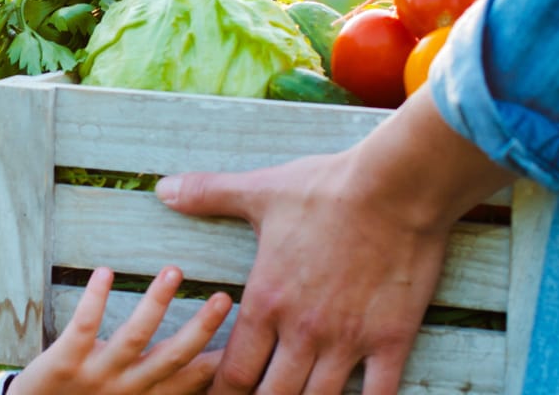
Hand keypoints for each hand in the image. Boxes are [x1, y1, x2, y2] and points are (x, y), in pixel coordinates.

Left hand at [7, 266, 231, 394]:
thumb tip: (197, 366)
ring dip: (155, 303)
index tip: (250, 334)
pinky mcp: (64, 364)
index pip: (193, 380)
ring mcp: (97, 376)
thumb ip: (157, 385)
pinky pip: (83, 327)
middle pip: (173, 357)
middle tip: (225, 296)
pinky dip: (95, 299)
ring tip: (174, 271)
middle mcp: (127, 390)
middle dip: (201, 327)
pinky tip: (106, 271)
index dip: (222, 360)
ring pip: (133, 337)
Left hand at [154, 89, 514, 394]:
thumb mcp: (259, 191)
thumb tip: (163, 189)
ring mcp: (347, 339)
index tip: (219, 394)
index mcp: (265, 301)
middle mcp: (302, 330)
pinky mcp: (391, 339)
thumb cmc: (325, 188)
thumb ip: (208, 196)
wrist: (395, 185)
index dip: (221, 393)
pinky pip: (379, 394)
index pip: (233, 373)